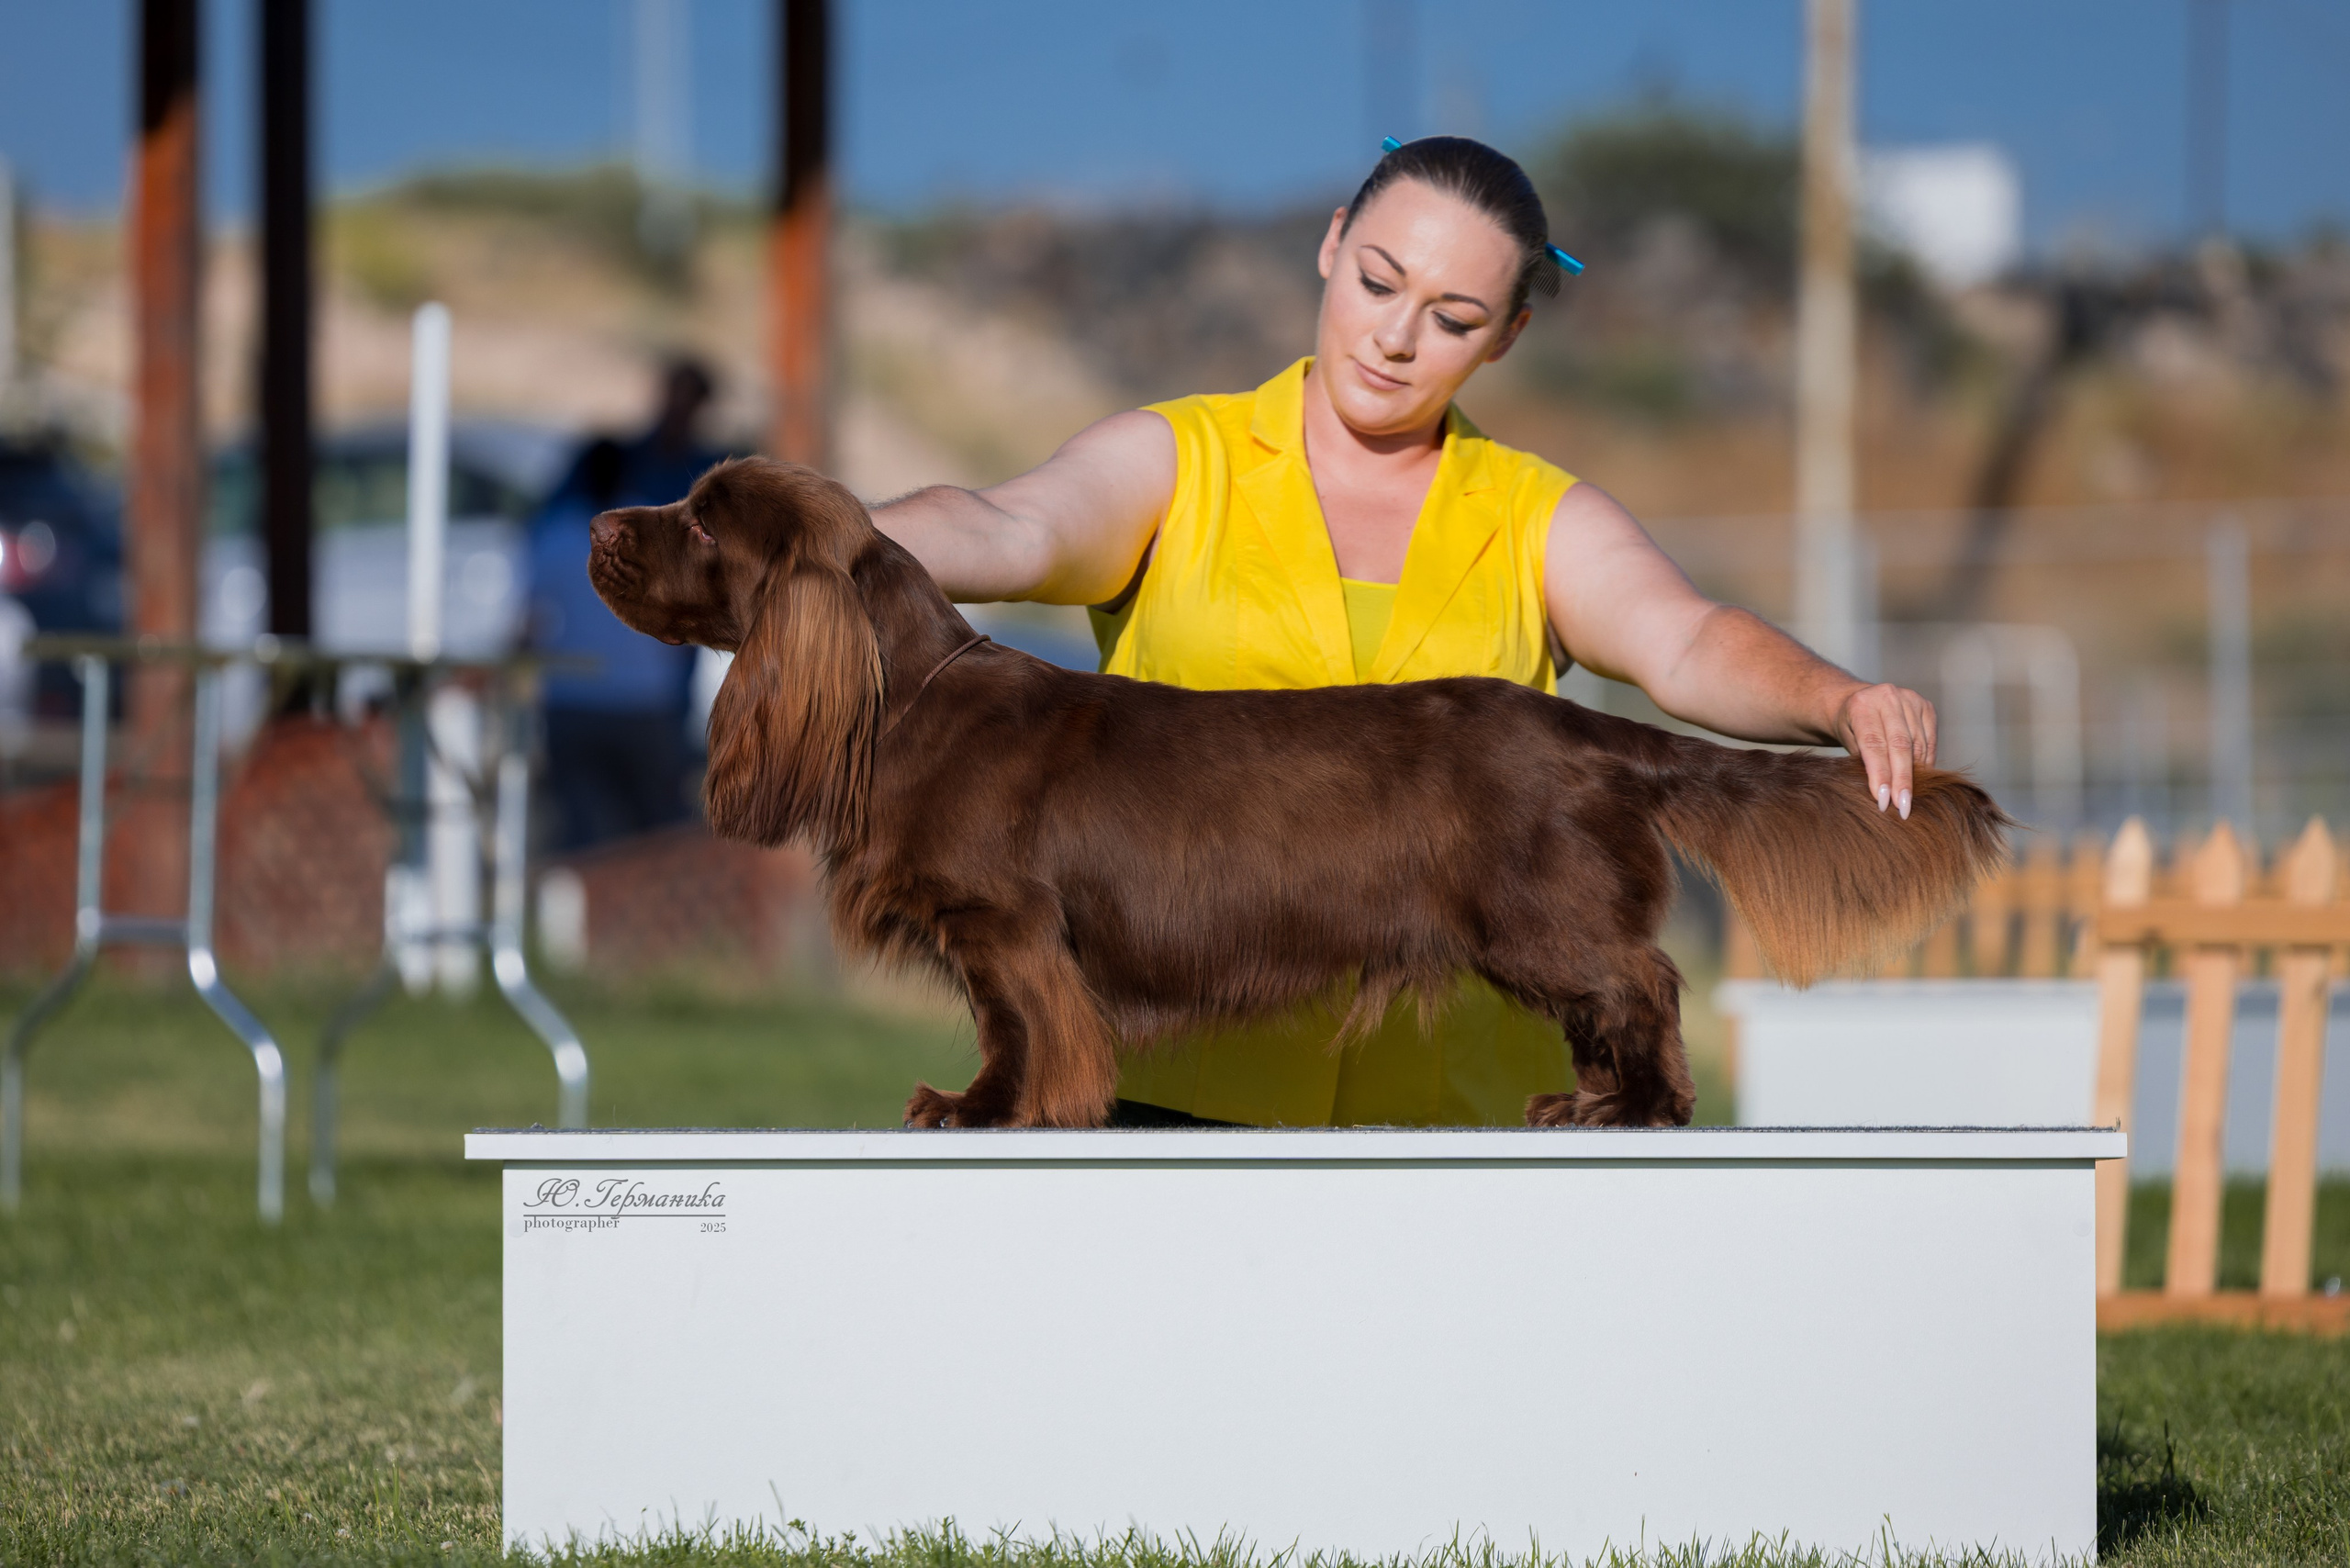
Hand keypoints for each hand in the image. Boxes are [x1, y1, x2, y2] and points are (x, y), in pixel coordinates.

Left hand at [1832, 683, 1937, 818]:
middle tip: (1903, 808)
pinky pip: (1930, 741)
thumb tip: (1883, 795)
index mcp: (1862, 705)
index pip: (1874, 745)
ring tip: (1910, 798)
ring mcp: (1910, 699)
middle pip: (1900, 746)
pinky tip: (1921, 780)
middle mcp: (1888, 697)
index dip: (1881, 775)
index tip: (1884, 802)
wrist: (1860, 701)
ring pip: (1918, 745)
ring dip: (1916, 775)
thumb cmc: (1850, 727)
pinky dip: (1926, 763)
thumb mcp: (1847, 743)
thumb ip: (1864, 763)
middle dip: (1902, 780)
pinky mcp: (1926, 706)